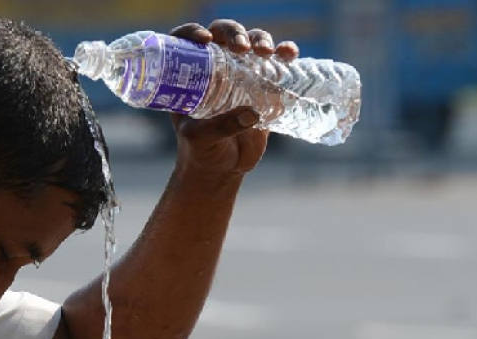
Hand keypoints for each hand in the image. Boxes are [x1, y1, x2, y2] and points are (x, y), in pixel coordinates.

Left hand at [169, 20, 299, 175]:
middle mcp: (215, 68)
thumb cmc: (201, 150)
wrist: (223, 167)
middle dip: (234, 33)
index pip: (187, 42)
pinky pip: (276, 63)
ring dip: (260, 39)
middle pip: (224, 35)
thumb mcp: (201, 138)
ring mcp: (242, 74)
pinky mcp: (265, 86)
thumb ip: (221, 127)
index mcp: (191, 75)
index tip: (204, 40)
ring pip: (252, 43)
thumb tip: (251, 114)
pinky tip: (289, 53)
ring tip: (265, 52)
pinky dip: (284, 53)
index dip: (192, 33)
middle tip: (241, 48)